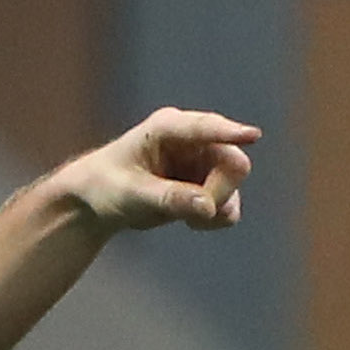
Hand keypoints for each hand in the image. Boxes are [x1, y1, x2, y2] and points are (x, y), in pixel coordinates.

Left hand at [58, 107, 258, 232]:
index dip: (229, 132)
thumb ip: (169, 198)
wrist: (95, 203)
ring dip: (215, 208)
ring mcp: (204, 159)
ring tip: (182, 218)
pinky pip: (230, 203)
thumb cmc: (104, 187)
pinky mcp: (209, 182)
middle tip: (190, 213)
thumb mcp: (131, 195)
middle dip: (217, 192)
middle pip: (232, 163)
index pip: (205, 128)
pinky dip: (215, 217)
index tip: (253, 135)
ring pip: (234, 185)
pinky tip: (191, 221)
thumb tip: (207, 206)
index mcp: (167, 128)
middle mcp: (193, 139)